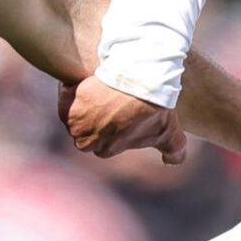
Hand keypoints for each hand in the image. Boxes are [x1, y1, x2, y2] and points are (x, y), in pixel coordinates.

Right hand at [59, 77, 180, 159]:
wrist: (142, 81)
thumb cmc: (156, 109)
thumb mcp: (169, 134)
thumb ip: (173, 152)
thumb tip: (173, 161)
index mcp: (104, 150)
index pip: (99, 140)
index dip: (108, 124)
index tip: (118, 110)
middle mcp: (86, 141)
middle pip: (84, 128)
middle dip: (93, 115)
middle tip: (110, 97)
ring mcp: (75, 121)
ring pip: (74, 111)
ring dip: (83, 101)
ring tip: (101, 87)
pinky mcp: (69, 99)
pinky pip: (67, 93)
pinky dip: (73, 88)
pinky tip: (91, 80)